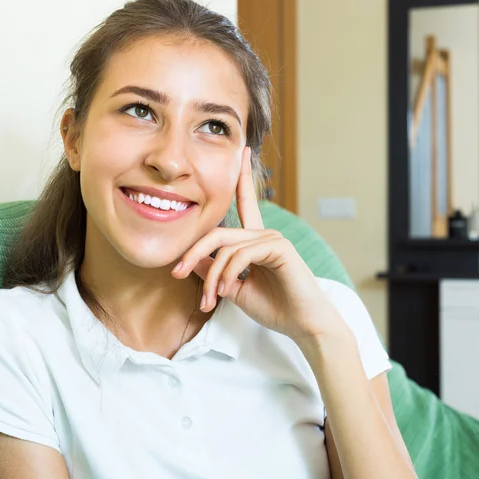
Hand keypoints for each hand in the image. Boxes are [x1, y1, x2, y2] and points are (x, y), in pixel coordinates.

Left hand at [171, 146, 344, 343]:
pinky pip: (241, 254)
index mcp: (255, 241)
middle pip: (217, 233)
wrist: (303, 326)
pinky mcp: (278, 246)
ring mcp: (272, 238)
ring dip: (212, 275)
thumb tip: (192, 261)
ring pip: (225, 247)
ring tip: (209, 300)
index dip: (242, 178)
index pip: (244, 204)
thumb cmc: (274, 308)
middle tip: (176, 272)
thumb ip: (214, 272)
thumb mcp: (234, 288)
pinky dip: (227, 274)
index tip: (243, 152)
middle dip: (193, 253)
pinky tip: (224, 292)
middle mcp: (263, 233)